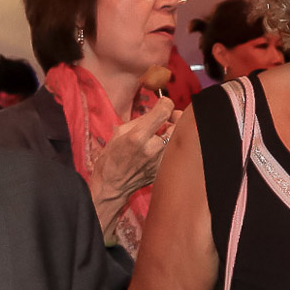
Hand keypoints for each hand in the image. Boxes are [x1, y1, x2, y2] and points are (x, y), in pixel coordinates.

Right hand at [88, 97, 175, 216]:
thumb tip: (161, 109)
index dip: (166, 103)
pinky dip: (169, 146)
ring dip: (172, 133)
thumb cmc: (113, 157)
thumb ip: (143, 119)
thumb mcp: (121, 131)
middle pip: (178, 124)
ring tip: (160, 135)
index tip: (163, 104)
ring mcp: (160, 161)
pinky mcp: (164, 169)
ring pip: (177, 138)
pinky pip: (173, 152)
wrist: (112, 185)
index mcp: (138, 136)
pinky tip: (158, 149)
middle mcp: (152, 149)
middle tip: (168, 118)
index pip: (165, 110)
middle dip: (175, 117)